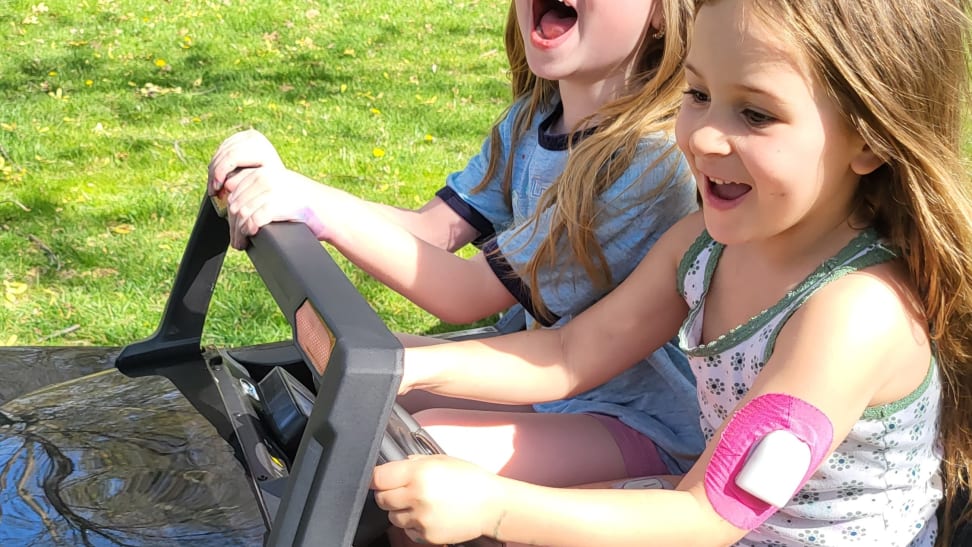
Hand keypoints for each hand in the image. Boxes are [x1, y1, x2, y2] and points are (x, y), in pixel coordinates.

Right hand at [207, 129, 284, 197]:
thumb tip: (226, 185)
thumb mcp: (259, 184)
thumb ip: (243, 183)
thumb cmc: (272, 183)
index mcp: (259, 146)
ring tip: (213, 187)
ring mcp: (246, 134)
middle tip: (212, 191)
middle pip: (225, 153)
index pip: (232, 156)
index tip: (216, 189)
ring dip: (213, 170)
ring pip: (221, 151)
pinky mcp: (239, 136)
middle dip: (215, 174)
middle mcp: (253, 136)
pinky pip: (222, 149)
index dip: (220, 173)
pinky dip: (217, 164)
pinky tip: (216, 178)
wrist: (280, 174)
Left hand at [221, 166, 331, 248]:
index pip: (233, 190)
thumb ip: (259, 189)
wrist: (328, 209)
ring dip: (238, 232)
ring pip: (241, 213)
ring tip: (241, 243)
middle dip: (232, 225)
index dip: (230, 210)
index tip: (233, 223)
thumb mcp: (280, 187)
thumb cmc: (305, 203)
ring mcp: (270, 190)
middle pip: (235, 203)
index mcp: (262, 171)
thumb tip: (232, 205)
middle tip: (236, 239)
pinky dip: (249, 231)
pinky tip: (252, 236)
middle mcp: (264, 177)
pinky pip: (253, 220)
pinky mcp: (276, 204)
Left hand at [372, 455, 503, 544]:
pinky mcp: (427, 535)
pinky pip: (408, 530)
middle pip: (382, 499)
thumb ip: (414, 461)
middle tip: (403, 490)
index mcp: (419, 473)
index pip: (378, 478)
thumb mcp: (442, 460)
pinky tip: (431, 515)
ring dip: (400, 510)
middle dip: (388, 494)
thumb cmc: (469, 479)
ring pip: (393, 517)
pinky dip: (414, 524)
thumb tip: (393, 466)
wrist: (492, 505)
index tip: (379, 479)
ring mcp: (421, 518)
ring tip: (421, 503)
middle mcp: (417, 496)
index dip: (377, 478)